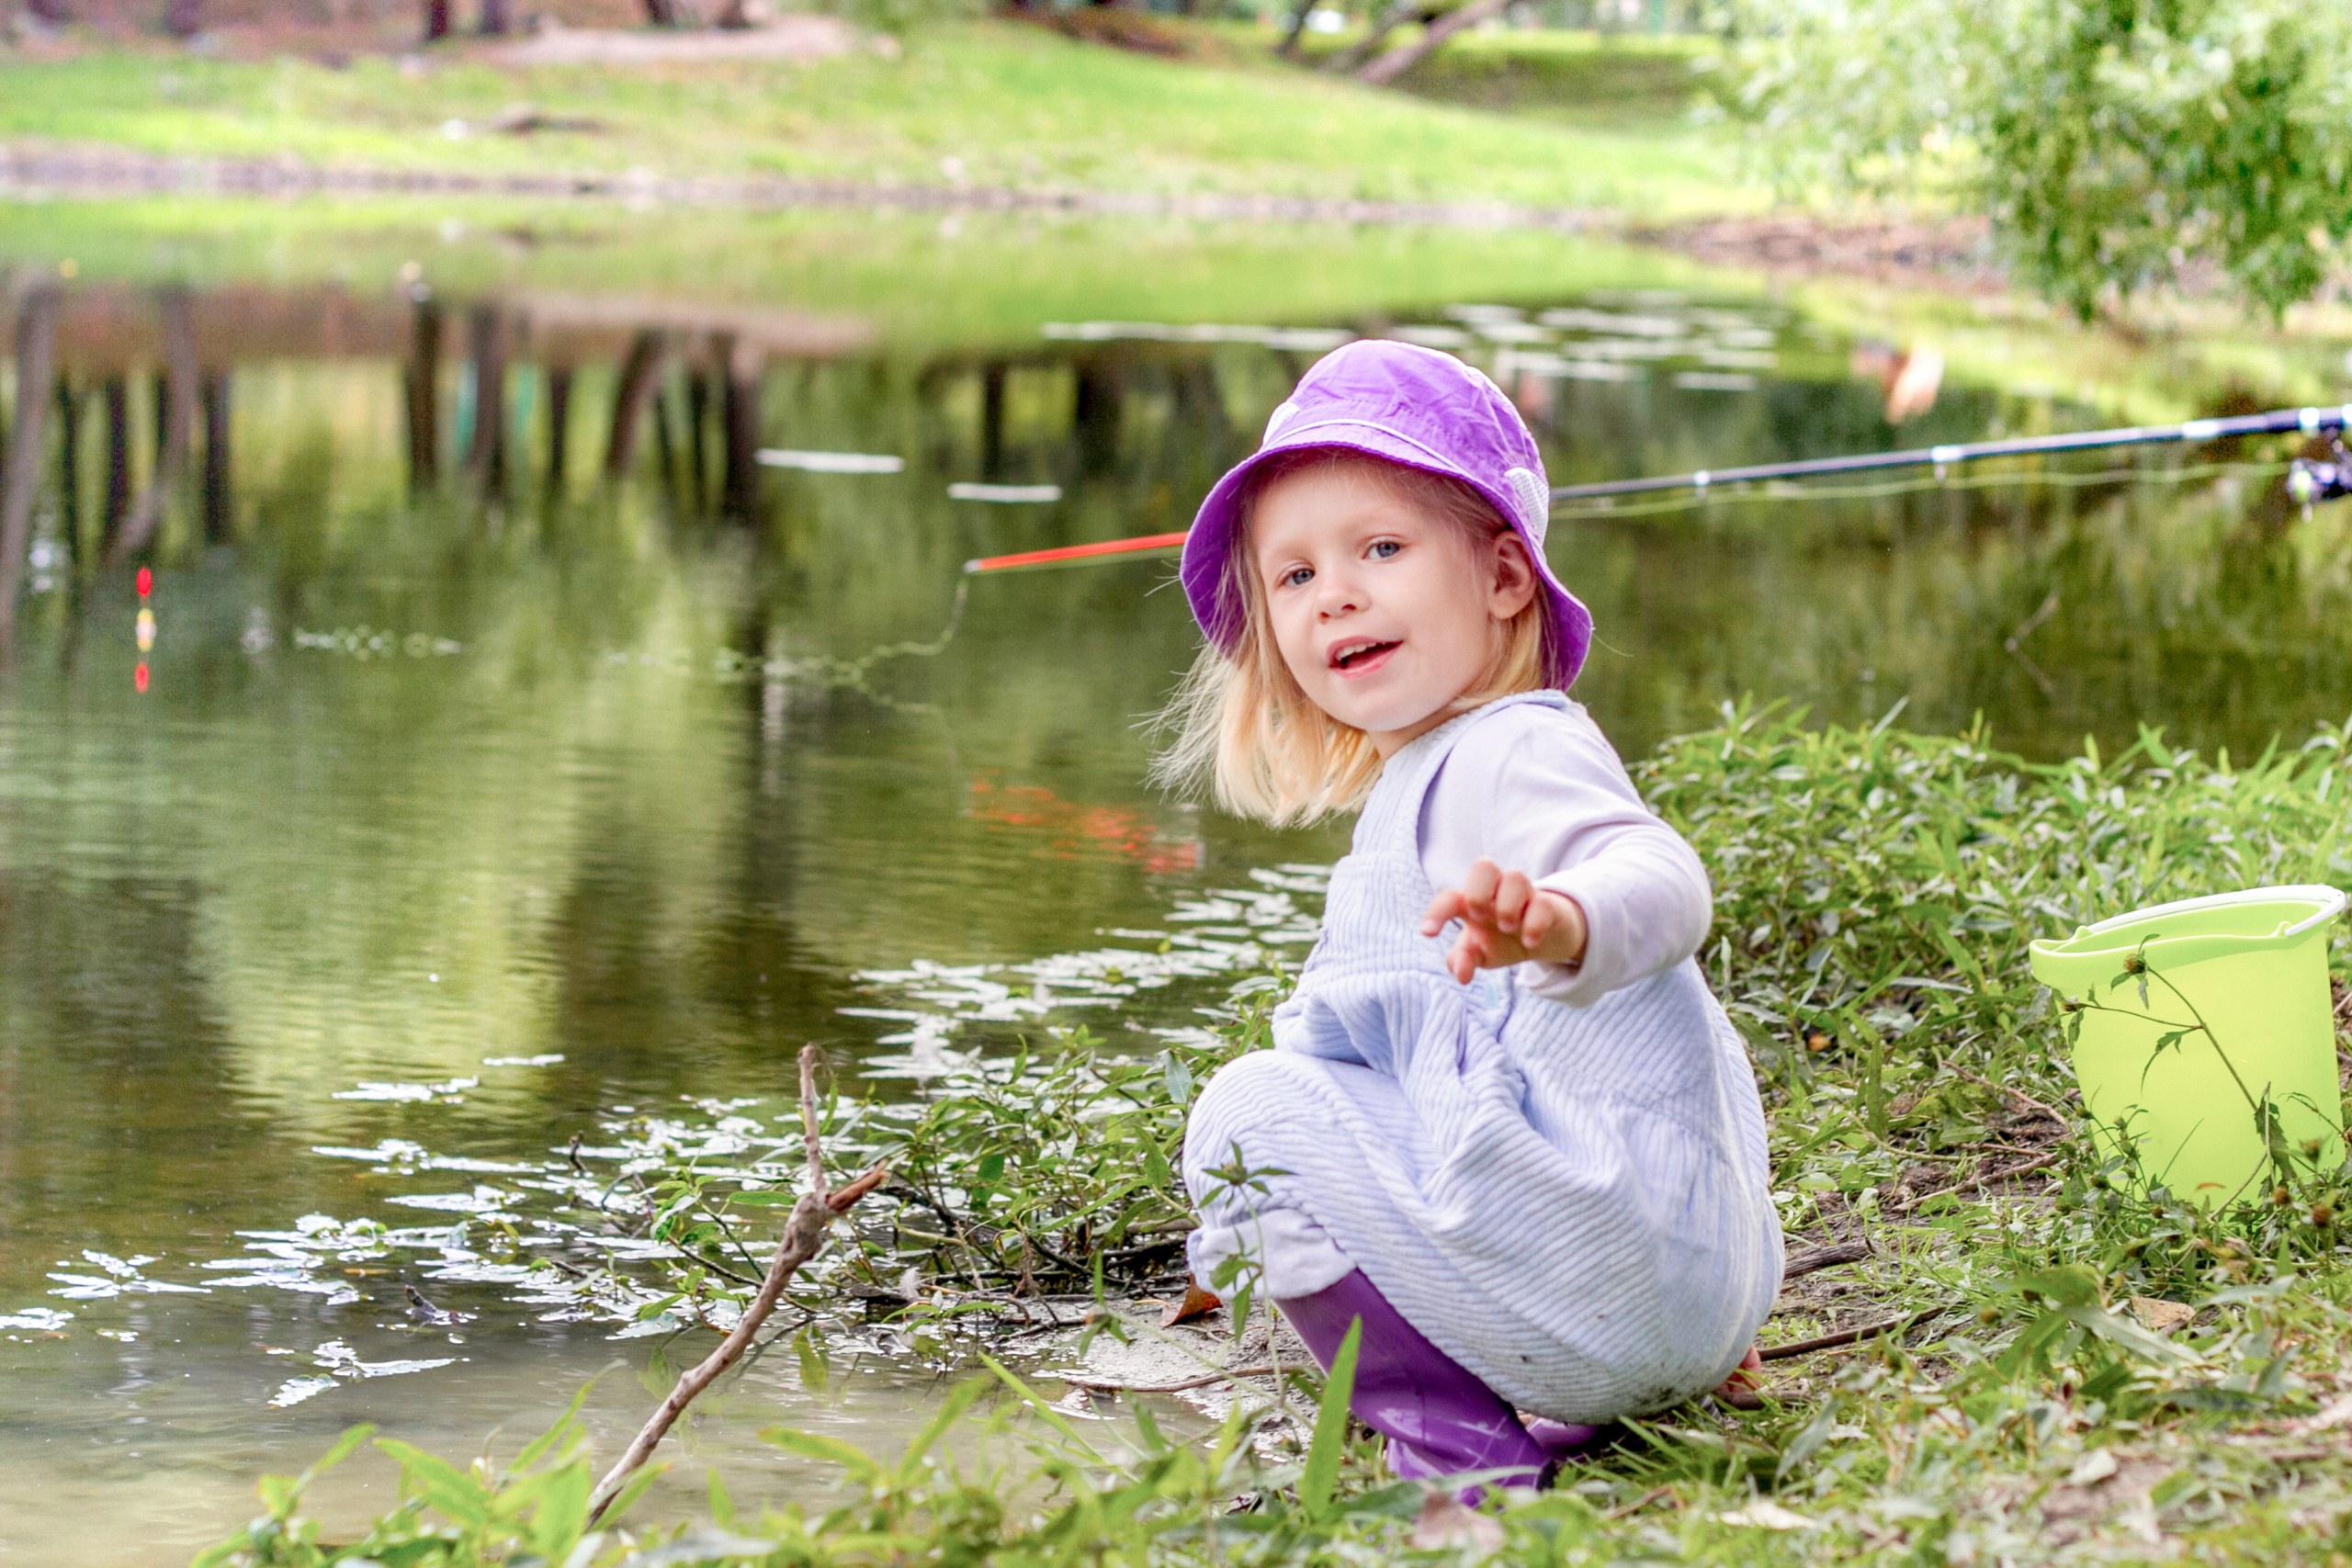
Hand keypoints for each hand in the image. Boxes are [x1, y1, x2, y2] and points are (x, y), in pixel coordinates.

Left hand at [1418, 857, 1587, 984]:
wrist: (1541, 940)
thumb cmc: (1501, 940)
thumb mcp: (1479, 953)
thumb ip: (1462, 960)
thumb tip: (1461, 974)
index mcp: (1472, 902)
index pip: (1449, 897)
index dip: (1435, 912)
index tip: (1428, 934)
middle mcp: (1496, 892)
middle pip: (1483, 866)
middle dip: (1477, 893)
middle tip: (1480, 918)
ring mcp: (1524, 895)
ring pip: (1515, 876)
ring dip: (1507, 906)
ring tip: (1508, 928)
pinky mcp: (1549, 905)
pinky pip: (1544, 903)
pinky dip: (1535, 923)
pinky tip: (1529, 941)